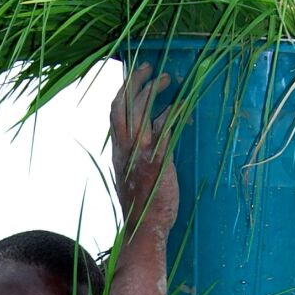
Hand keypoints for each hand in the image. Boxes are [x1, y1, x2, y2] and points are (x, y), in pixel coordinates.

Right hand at [111, 65, 179, 233]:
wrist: (144, 227)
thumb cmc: (143, 204)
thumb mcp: (132, 173)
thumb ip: (138, 151)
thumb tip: (152, 128)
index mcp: (118, 150)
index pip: (115, 112)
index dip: (123, 90)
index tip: (135, 75)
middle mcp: (125, 149)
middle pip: (123, 105)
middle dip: (136, 82)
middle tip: (151, 67)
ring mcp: (140, 155)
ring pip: (139, 113)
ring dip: (152, 92)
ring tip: (167, 79)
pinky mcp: (157, 162)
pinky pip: (162, 131)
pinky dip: (169, 115)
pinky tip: (179, 106)